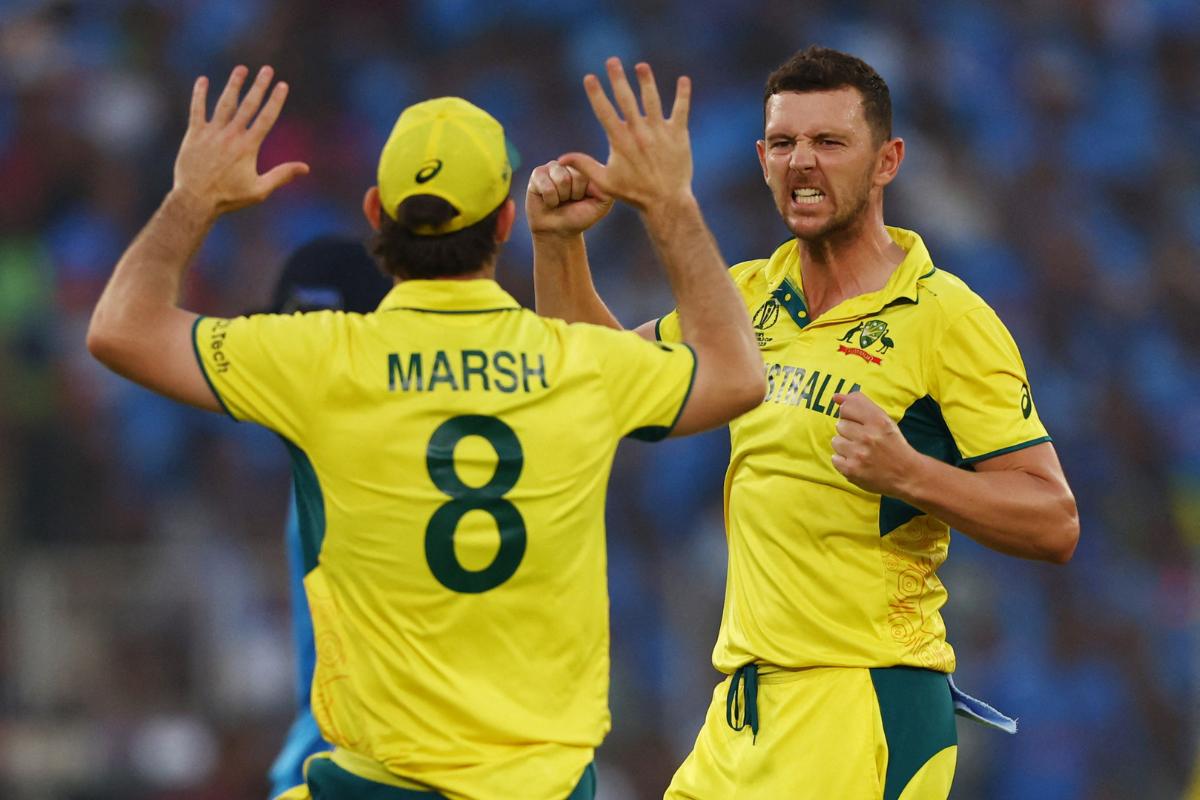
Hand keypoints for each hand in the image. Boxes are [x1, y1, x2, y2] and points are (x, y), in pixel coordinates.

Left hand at [173, 65, 308, 216]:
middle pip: (248, 105)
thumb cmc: (229, 197)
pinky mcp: (194, 134)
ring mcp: (212, 133)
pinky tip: (203, 80)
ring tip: (241, 69)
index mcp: (248, 147)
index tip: (282, 85)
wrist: (195, 200)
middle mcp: (231, 135)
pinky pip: (197, 109)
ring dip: (234, 84)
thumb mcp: (260, 190)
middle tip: (267, 69)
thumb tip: (305, 168)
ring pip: (225, 103)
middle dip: (259, 85)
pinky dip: (199, 94)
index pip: (266, 118)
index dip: (275, 100)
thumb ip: (282, 175)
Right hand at [526, 159, 612, 237]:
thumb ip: (604, 186)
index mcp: (588, 168)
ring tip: (560, 200)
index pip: (590, 172)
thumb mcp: (601, 204)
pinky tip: (548, 200)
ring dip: (561, 197)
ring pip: (561, 179)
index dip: (586, 191)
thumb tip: (589, 170)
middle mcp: (571, 164)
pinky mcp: (538, 173)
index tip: (584, 199)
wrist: (558, 231)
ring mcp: (554, 167)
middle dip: (574, 194)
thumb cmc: (579, 217)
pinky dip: (550, 199)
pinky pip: (546, 185)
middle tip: (570, 200)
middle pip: (575, 176)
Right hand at [558, 58, 692, 209]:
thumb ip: (585, 165)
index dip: (596, 93)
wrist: (666, 201)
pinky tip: (684, 80)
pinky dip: (683, 95)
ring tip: (641, 66)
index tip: (589, 77)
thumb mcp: (605, 181)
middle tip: (612, 61)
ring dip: (646, 81)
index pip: (604, 111)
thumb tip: (562, 158)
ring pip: (652, 100)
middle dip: (618, 78)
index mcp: (620, 141)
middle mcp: (639, 132)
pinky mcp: (678, 134)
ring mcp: (660, 131)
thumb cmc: (634, 193)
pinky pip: (681, 110)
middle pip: (626, 99)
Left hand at [830, 391, 921, 496]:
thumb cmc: (893, 444)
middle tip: (864, 440)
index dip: (850, 414)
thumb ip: (860, 405)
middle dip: (849, 431)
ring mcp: (859, 454)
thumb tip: (836, 396)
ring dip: (845, 446)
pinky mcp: (851, 470)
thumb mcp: (883, 420)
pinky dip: (844, 461)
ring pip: (835, 441)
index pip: (847, 406)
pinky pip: (834, 458)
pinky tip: (857, 462)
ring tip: (860, 451)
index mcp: (878, 421)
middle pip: (840, 424)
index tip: (858, 422)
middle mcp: (868, 436)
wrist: (907, 474)